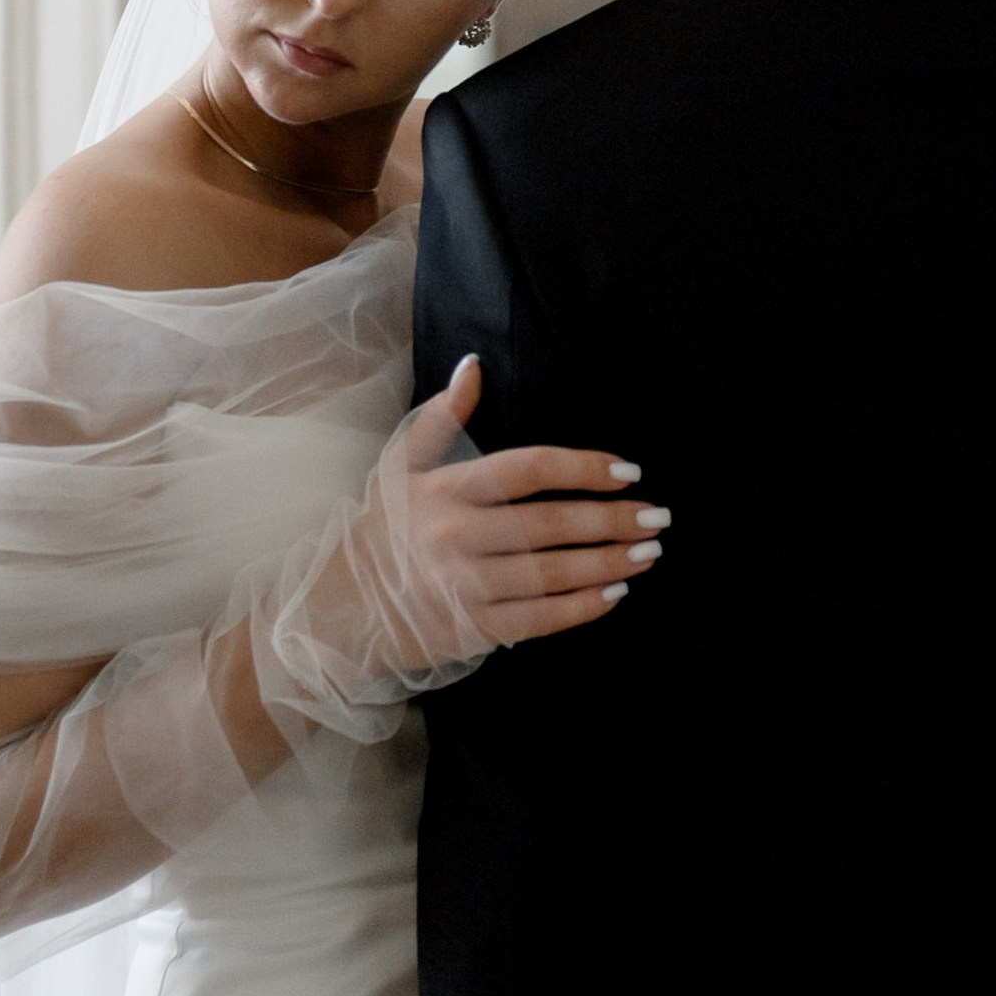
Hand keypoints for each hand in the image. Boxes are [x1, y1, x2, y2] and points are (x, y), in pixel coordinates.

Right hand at [388, 356, 669, 651]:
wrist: (339, 611)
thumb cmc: (381, 531)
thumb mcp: (398, 466)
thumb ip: (441, 417)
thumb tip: (474, 364)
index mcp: (443, 489)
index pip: (527, 469)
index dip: (583, 467)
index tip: (627, 470)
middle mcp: (454, 536)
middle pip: (549, 524)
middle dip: (610, 519)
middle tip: (656, 516)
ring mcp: (462, 587)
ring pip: (550, 573)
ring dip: (607, 563)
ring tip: (647, 553)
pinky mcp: (469, 630)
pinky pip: (538, 619)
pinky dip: (580, 608)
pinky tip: (614, 594)